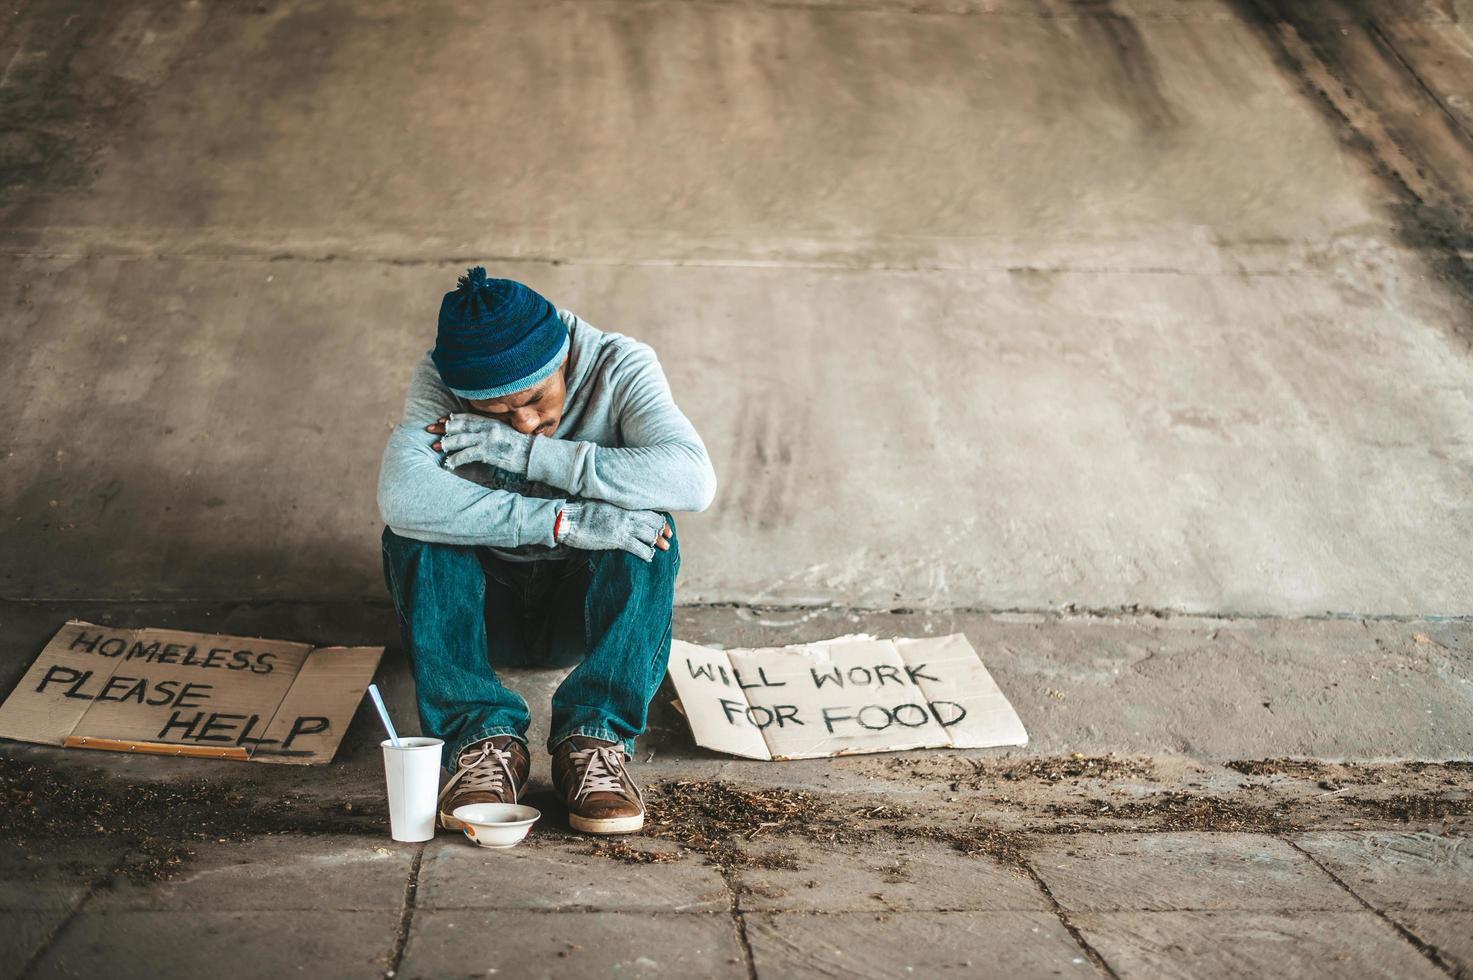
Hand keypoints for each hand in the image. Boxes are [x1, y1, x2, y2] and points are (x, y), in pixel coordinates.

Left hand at [426, 413, 532, 472]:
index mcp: (493, 422)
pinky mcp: (488, 452)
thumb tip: (485, 435)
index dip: (454, 417)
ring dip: (446, 443)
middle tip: (429, 428)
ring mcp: (487, 439)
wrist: (536, 455)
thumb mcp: (509, 433)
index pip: (469, 416)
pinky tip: (448, 462)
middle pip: (460, 425)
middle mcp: (488, 428)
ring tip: (436, 446)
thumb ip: (496, 431)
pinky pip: (467, 454)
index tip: (442, 419)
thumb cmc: (525, 447)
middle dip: (443, 427)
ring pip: (460, 439)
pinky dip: (456, 458)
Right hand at [557, 501, 671, 560]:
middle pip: (654, 521)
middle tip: (668, 538)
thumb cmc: (582, 511)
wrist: (570, 519)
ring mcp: (624, 527)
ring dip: (658, 542)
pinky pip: (639, 548)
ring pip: (650, 534)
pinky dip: (646, 553)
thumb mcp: (603, 504)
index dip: (659, 518)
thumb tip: (620, 512)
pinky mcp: (619, 539)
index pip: (649, 510)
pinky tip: (649, 557)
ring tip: (664, 548)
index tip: (664, 525)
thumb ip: (615, 508)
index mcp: (624, 504)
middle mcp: (628, 514)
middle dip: (663, 530)